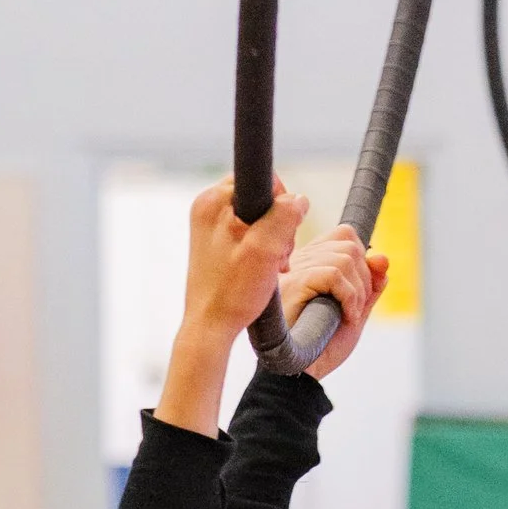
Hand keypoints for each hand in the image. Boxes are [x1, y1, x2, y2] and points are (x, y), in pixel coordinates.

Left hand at [158, 180, 307, 435]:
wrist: (211, 326)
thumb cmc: (232, 293)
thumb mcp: (265, 251)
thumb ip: (284, 217)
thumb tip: (299, 199)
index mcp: (213, 202)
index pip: (264, 181)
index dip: (281, 206)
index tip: (279, 236)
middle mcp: (208, 208)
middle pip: (263, 198)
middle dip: (278, 225)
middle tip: (276, 256)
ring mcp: (211, 226)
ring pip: (260, 217)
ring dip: (273, 239)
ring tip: (271, 265)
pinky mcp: (217, 242)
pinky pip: (251, 233)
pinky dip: (263, 248)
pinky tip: (263, 269)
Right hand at [281, 225, 386, 380]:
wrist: (299, 374)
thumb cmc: (322, 346)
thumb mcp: (354, 313)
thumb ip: (370, 287)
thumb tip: (383, 258)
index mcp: (311, 262)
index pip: (344, 235)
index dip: (362, 257)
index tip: (360, 292)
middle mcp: (301, 261)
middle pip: (349, 243)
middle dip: (365, 278)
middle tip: (356, 309)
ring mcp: (295, 271)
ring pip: (345, 257)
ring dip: (359, 291)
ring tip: (349, 316)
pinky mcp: (294, 284)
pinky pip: (333, 274)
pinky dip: (349, 297)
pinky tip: (345, 317)